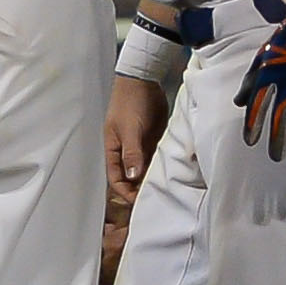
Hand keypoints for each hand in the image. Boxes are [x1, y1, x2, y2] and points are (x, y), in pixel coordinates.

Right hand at [105, 75, 168, 208]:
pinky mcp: (153, 139)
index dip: (125, 192)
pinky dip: (162, 165)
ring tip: (167, 190)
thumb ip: (131, 153)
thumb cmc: (129, 104)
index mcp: (113, 150)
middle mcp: (126, 151)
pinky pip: (156, 157)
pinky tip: (172, 172)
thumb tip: (133, 176)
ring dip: (153, 177)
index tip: (138, 202)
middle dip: (140, 188)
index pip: (117, 178)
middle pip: (131, 176)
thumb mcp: (129, 130)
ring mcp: (140, 145)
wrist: (143, 82)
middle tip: (157, 199)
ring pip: (145, 168)